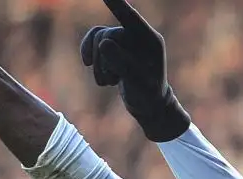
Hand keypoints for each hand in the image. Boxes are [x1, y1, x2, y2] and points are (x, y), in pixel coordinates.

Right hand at [80, 0, 189, 141]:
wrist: (149, 104)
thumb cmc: (148, 95)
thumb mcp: (137, 84)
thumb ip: (122, 64)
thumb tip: (103, 43)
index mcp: (151, 41)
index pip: (130, 17)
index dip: (116, 3)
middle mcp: (140, 36)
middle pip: (107, 35)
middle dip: (102, 60)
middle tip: (110, 81)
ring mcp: (128, 39)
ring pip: (99, 40)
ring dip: (98, 64)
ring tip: (109, 83)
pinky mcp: (116, 45)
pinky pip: (94, 41)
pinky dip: (91, 56)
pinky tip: (93, 69)